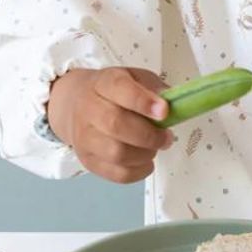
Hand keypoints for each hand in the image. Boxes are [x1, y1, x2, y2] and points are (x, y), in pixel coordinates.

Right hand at [47, 67, 173, 183]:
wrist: (77, 104)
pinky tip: (145, 161)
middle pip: (116, 125)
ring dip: (145, 154)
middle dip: (149, 135)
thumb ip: (155, 88)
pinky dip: (139, 171)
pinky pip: (117, 174)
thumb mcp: (135, 78)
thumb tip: (174, 105)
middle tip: (166, 137)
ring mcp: (85, 137)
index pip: (120, 89)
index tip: (164, 111)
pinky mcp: (88, 160)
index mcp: (104, 83)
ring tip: (154, 147)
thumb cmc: (114, 92)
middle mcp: (88, 109)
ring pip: (117, 153)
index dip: (143, 102)